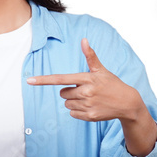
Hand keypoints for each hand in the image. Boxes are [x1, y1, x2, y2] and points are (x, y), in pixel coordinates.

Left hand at [27, 38, 144, 122]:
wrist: (127, 103)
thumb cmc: (111, 84)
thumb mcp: (101, 70)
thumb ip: (90, 56)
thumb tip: (84, 39)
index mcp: (87, 79)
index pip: (61, 79)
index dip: (44, 80)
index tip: (30, 81)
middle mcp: (86, 92)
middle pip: (62, 94)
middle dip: (70, 92)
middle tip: (84, 90)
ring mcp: (88, 105)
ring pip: (67, 104)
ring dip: (74, 102)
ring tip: (89, 98)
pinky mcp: (89, 116)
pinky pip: (72, 114)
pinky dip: (78, 111)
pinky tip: (90, 107)